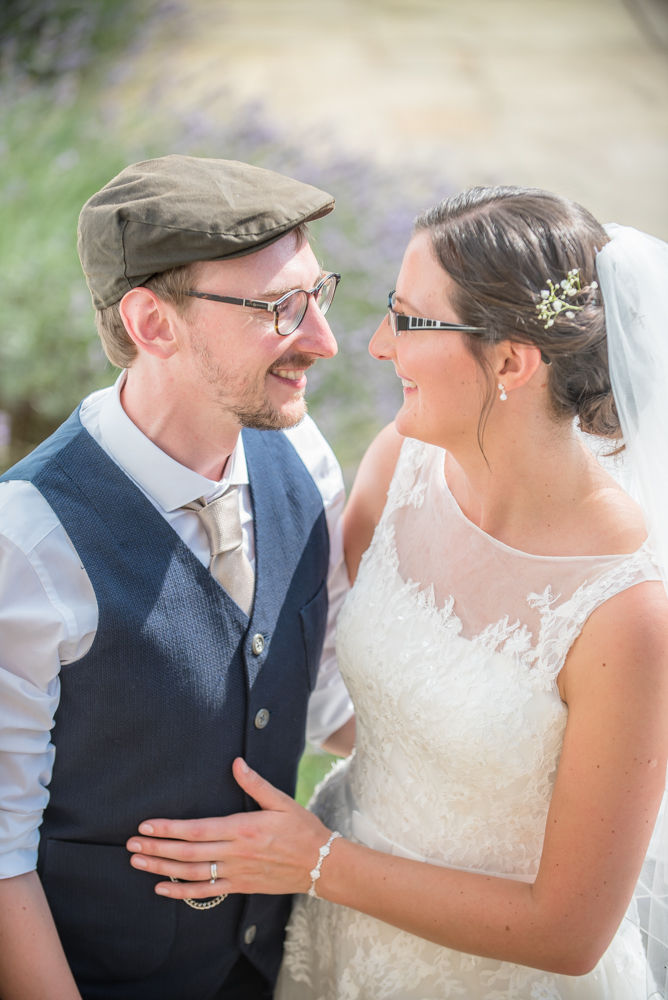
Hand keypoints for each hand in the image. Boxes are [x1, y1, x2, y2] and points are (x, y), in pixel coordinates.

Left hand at [126, 757, 331, 900]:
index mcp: (243, 828)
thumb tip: (236, 763)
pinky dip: (182, 892)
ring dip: (162, 868)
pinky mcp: (240, 886)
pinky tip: (162, 888)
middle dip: (157, 848)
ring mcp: (237, 873)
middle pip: (188, 853)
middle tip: (131, 845)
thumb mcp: (282, 801)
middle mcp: (236, 853)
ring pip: (192, 874)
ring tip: (138, 862)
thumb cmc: (302, 829)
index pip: (197, 830)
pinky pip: (206, 892)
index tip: (146, 825)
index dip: (169, 829)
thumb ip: (255, 784)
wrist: (321, 863)